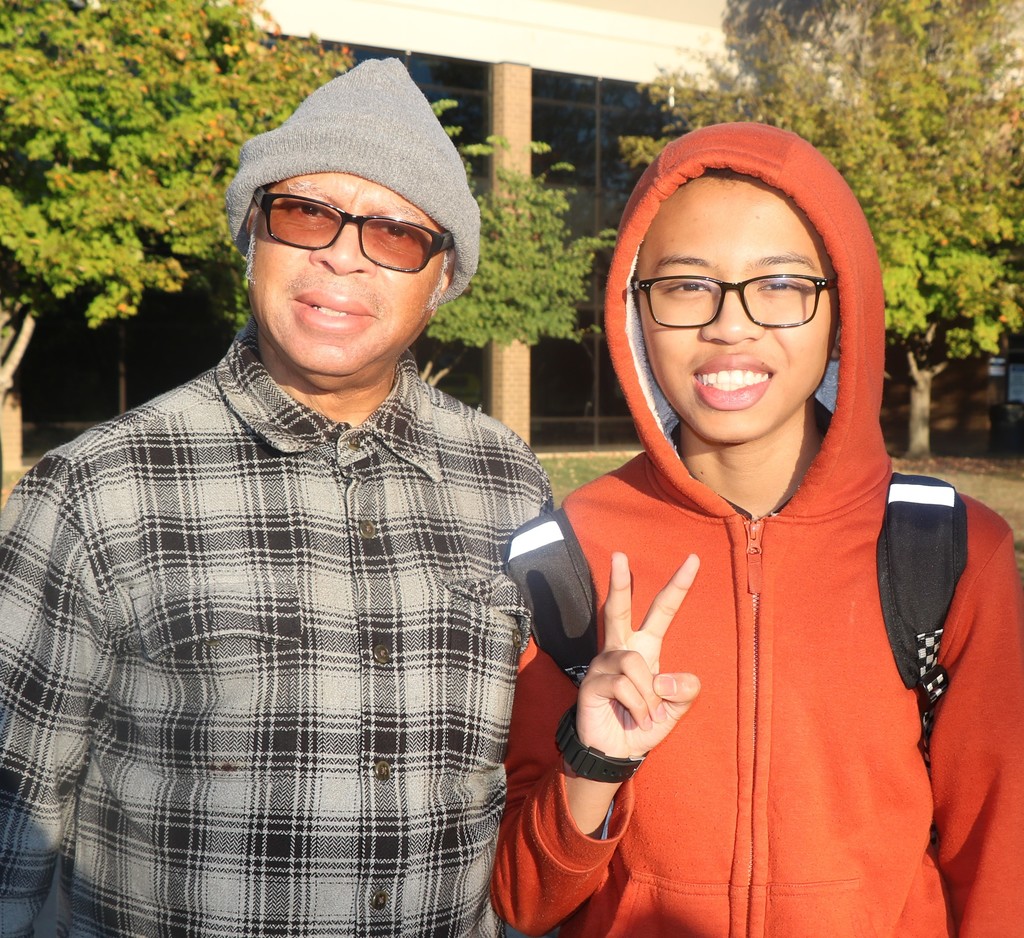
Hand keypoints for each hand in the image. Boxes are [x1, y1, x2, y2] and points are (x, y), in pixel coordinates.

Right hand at [576, 552, 700, 760]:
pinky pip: (623, 685)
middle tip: (620, 555)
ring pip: (633, 662)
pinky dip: (637, 706)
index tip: (693, 560)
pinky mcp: (592, 682)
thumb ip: (684, 692)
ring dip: (648, 694)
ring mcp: (603, 664)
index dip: (678, 586)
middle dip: (619, 582)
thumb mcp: (676, 710)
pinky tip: (635, 717)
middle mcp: (622, 648)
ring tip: (647, 714)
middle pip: (618, 608)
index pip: (662, 611)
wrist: (617, 752)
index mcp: (645, 648)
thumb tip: (665, 677)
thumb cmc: (644, 724)